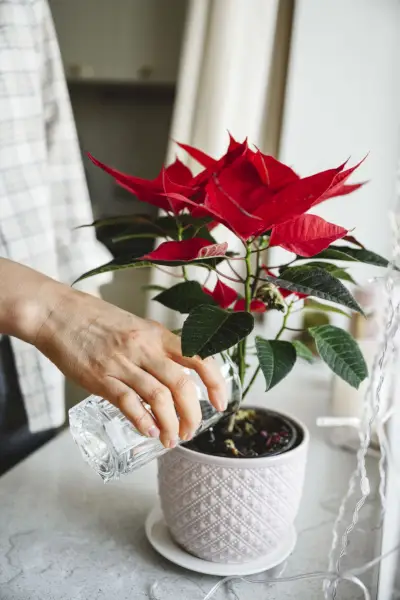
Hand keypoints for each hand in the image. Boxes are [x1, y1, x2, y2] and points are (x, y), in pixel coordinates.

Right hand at [33, 286, 226, 447]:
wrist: (58, 313)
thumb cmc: (96, 319)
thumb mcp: (136, 327)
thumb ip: (155, 348)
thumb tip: (174, 373)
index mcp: (156, 334)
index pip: (198, 356)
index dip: (215, 382)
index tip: (220, 402)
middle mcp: (144, 348)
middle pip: (181, 384)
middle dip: (192, 413)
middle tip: (191, 430)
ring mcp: (122, 363)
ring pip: (158, 398)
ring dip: (170, 423)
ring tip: (171, 439)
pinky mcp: (100, 377)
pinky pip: (128, 403)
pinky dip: (142, 421)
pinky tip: (149, 431)